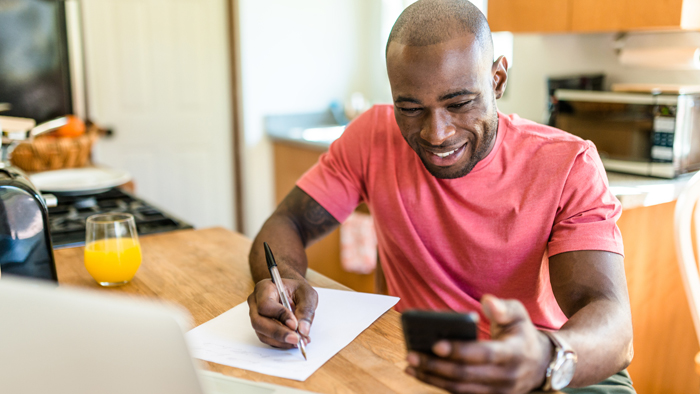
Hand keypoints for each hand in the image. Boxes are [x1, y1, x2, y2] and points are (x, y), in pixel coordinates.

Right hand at [247, 278, 317, 348]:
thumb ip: (306, 310)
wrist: (292, 292)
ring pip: (262, 333)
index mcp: (264, 288)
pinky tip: (294, 341)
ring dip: (281, 340)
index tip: (295, 324)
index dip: (280, 316)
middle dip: (279, 333)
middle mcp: (255, 302)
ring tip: (300, 341)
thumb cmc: (297, 290)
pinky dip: (281, 342)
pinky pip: (267, 338)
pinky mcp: (260, 327)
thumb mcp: (307, 294)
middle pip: (259, 322)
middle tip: (297, 339)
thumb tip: (303, 330)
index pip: (265, 304)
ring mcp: (255, 315)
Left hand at [406, 295, 551, 393]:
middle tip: (411, 355)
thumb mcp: (520, 314)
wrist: (540, 364)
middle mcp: (505, 377)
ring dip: (432, 378)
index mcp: (514, 353)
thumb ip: (503, 308)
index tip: (436, 344)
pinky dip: (439, 384)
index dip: (459, 351)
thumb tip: (486, 301)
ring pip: (460, 389)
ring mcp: (497, 391)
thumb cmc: (521, 332)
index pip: (484, 354)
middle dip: (436, 366)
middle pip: (465, 375)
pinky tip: (421, 373)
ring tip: (410, 365)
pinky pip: (460, 393)